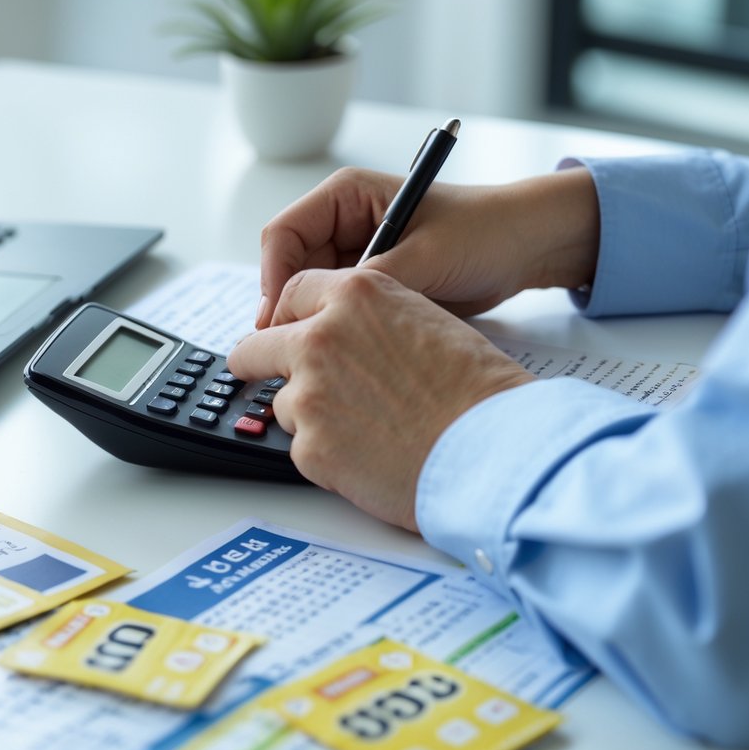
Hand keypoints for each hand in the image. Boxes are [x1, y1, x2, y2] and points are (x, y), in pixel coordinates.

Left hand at [229, 269, 534, 530]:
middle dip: (262, 364)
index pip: (291, 293)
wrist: (493, 449)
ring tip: (370, 429)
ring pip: (284, 404)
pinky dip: (330, 456)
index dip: (289, 318)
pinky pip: (304, 449)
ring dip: (313, 417)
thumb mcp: (425, 321)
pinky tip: (373, 456)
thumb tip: (344, 336)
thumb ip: (371, 321)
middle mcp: (320, 338)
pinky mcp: (309, 446)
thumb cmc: (478, 389)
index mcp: (354, 296)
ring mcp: (308, 394)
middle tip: (276, 378)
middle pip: (255, 347)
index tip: (286, 332)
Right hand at [255, 166, 600, 327]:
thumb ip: (372, 283)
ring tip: (321, 355)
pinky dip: (337, 332)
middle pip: (289, 271)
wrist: (526, 248)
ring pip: (309, 297)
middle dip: (289, 309)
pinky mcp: (371, 288)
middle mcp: (342, 225)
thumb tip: (327, 317)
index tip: (279, 320)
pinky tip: (344, 354)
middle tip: (292, 352)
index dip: (273, 279)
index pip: (283, 236)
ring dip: (312, 323)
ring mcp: (355, 258)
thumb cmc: (484, 231)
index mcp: (345, 196)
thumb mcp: (425, 256)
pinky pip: (338, 312)